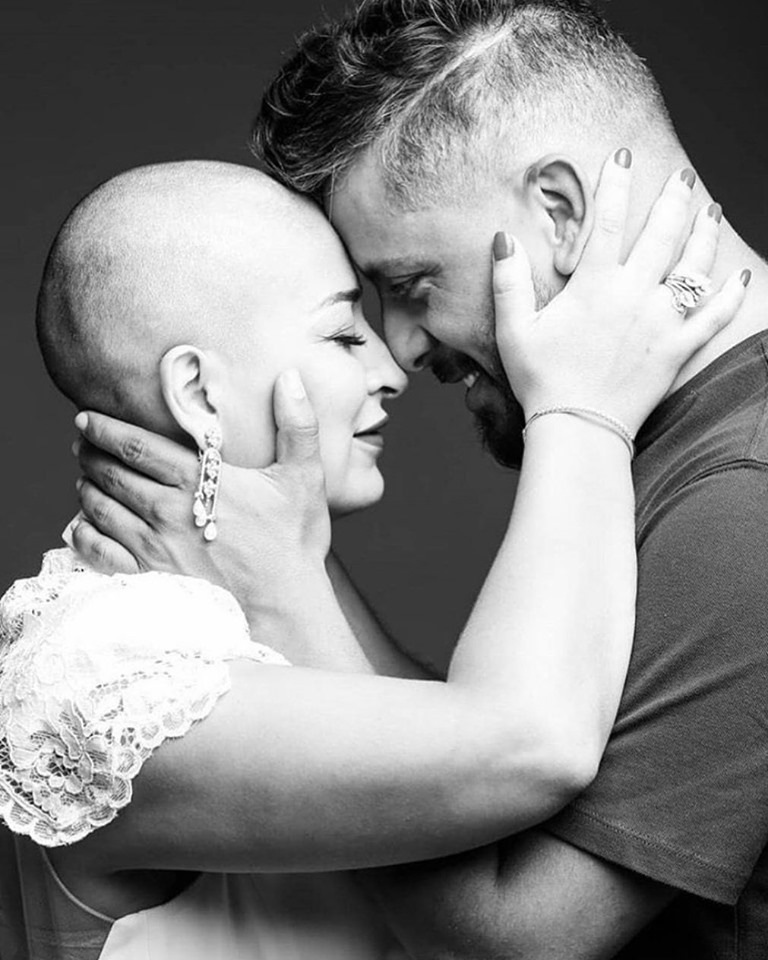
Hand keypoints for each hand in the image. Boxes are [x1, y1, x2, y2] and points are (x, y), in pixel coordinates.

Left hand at [71, 370, 330, 619]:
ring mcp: (154, 547)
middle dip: (90, 455)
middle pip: (111, 474)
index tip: (86, 418)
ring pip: (101, 509)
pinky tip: (82, 526)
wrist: (285, 608)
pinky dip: (85, 535)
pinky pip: (100, 553)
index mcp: (198, 481)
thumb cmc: (294, 543)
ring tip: (83, 479)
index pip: (136, 445)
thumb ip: (297, 424)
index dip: (105, 429)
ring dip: (87, 489)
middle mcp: (167, 510)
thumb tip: (290, 377)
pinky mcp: (149, 579)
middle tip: (80, 444)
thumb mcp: (304, 477)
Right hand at [493, 149, 748, 433]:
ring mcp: (660, 322)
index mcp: (594, 286)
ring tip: (712, 209)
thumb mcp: (514, 330)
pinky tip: (739, 277)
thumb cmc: (541, 381)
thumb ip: (509, 282)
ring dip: (704, 234)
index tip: (623, 156)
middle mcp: (633, 295)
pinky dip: (729, 296)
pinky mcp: (677, 350)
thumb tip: (501, 238)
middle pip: (661, 235)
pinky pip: (712, 317)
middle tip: (683, 176)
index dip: (614, 185)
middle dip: (673, 199)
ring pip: (692, 267)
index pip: (605, 222)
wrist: (579, 428)